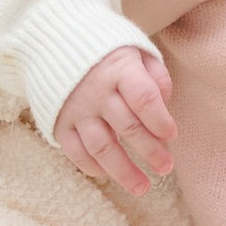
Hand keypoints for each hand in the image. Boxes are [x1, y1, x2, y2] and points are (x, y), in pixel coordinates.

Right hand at [54, 47, 175, 195]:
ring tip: (142, 187)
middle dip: (150, 151)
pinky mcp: (59, 121)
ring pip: (102, 146)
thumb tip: (166, 107)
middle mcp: (96, 90)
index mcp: (119, 68)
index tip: (172, 135)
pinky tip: (108, 174)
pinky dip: (92, 167)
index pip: (144, 98)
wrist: (52, 38)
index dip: (160, 120)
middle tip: (166, 167)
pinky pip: (75, 151)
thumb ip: (156, 75)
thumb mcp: (135, 48)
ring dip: (123, 171)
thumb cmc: (105, 47)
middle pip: (128, 126)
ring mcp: (76, 108)